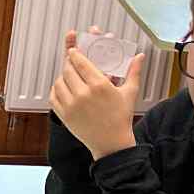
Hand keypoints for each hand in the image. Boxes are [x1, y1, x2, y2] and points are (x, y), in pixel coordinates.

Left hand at [52, 29, 143, 160]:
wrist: (111, 143)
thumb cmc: (121, 118)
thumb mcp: (129, 92)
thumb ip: (133, 71)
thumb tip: (140, 56)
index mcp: (99, 85)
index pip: (81, 62)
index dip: (75, 54)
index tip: (73, 50)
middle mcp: (83, 94)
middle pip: (68, 70)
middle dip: (68, 63)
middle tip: (70, 61)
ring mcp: (72, 106)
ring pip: (59, 82)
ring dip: (62, 77)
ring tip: (68, 76)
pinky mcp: (64, 116)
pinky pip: (53, 97)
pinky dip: (55, 90)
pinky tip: (62, 89)